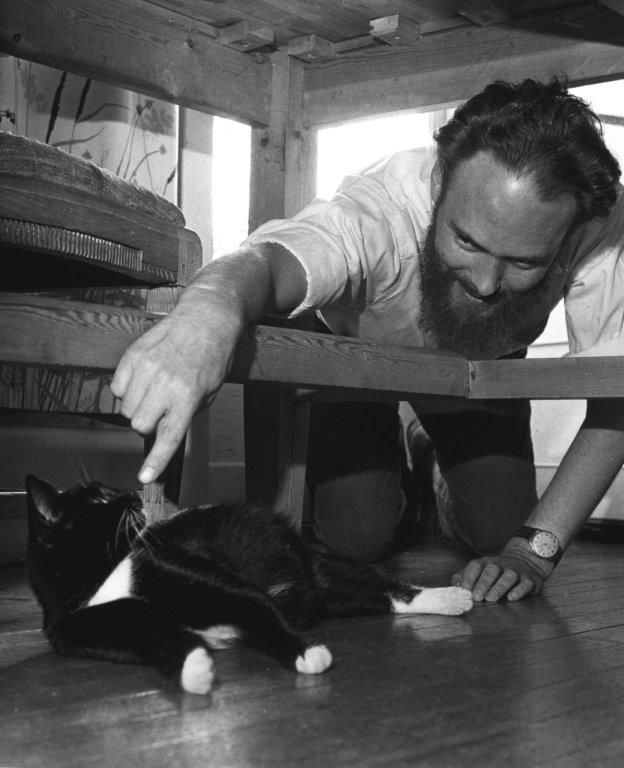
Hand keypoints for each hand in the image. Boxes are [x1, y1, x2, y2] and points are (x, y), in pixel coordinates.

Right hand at [110, 294, 241, 483]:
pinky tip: (142, 379)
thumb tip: (165, 431)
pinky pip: (116, 387)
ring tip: (154, 390)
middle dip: (147, 425)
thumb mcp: (210, 391)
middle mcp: (165, 384)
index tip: (145, 477)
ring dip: (136, 407)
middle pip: (139, 424)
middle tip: (160, 412)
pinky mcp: (132, 355)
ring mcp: (146, 368)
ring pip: (125, 408)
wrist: (205, 318)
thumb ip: (187, 413)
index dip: (156, 459)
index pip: (168, 436)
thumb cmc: (212, 356)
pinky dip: (126, 389)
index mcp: (188, 396)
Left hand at [451, 537, 554, 601]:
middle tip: (477, 597)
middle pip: (491, 570)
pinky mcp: (529, 580)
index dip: (468, 577)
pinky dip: (519, 591)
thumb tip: (453, 586)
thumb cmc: (496, 572)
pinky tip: (511, 598)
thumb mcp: (480, 571)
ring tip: (491, 598)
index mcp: (485, 562)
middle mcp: (500, 565)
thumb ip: (465, 577)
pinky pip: (525, 584)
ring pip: (508, 576)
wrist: (526, 561)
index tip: (463, 590)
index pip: (475, 566)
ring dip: (499, 587)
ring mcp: (516, 571)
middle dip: (483, 583)